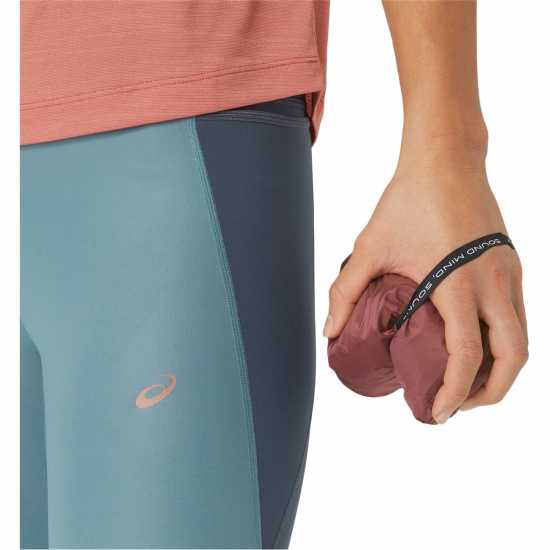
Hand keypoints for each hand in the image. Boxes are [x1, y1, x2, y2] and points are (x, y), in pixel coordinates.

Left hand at [324, 143, 527, 422]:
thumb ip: (346, 291)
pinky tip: (476, 344)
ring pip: (522, 338)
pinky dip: (503, 341)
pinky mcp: (511, 263)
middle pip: (513, 358)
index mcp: (458, 284)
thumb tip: (330, 332)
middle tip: (457, 406)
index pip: (466, 357)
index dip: (453, 393)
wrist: (446, 160)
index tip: (435, 414)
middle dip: (489, 393)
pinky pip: (517, 315)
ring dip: (500, 370)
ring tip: (468, 383)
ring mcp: (508, 273)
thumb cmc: (407, 201)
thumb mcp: (370, 248)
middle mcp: (493, 283)